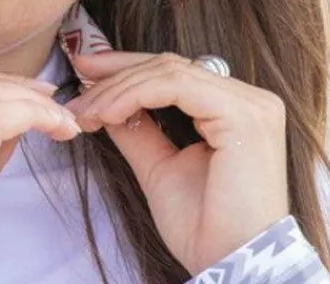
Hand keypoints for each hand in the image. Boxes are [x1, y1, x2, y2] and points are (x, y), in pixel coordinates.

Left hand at [66, 51, 289, 274]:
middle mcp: (251, 99)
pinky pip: (175, 87)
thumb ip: (138, 130)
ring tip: (87, 111)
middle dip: (115, 75)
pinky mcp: (242, 115)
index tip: (85, 71)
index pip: (173, 72)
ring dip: (118, 88)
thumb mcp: (159, 168)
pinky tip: (108, 113)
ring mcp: (250, 105)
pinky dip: (134, 95)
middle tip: (78, 94)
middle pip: (168, 66)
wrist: (233, 268)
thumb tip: (106, 103)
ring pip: (167, 72)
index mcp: (236, 109)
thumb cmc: (205, 229)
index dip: (126, 66)